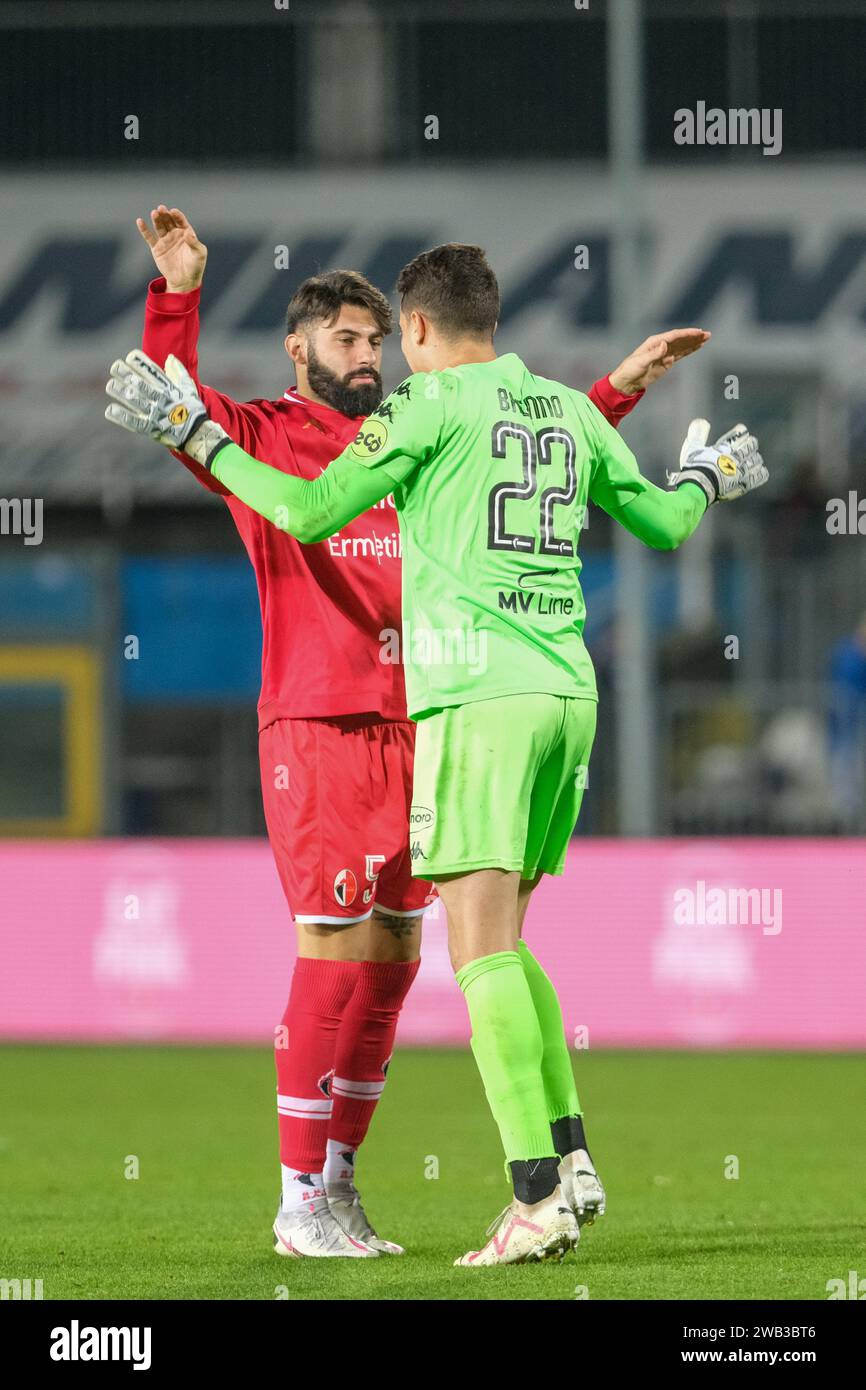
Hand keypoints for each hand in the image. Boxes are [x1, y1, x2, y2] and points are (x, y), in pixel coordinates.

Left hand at [104, 349, 228, 468]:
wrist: (197, 435)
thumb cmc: (192, 411)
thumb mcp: (189, 389)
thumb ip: (179, 373)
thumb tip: (170, 357)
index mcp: (169, 390)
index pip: (153, 373)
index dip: (141, 364)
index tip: (130, 357)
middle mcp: (161, 400)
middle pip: (141, 385)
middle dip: (127, 375)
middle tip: (115, 367)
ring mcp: (155, 415)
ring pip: (135, 401)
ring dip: (121, 393)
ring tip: (111, 385)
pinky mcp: (150, 429)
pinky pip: (134, 422)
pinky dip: (122, 417)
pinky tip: (111, 410)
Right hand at [136, 205, 207, 292]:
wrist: (184, 281)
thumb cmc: (195, 267)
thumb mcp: (199, 254)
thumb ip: (195, 243)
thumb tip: (188, 233)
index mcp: (186, 233)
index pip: (181, 221)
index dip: (177, 216)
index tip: (173, 211)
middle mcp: (175, 234)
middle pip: (169, 221)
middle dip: (165, 214)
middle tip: (161, 208)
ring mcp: (165, 240)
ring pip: (159, 227)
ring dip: (156, 219)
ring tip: (154, 213)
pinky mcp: (156, 248)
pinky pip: (149, 237)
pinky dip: (144, 229)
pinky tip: (140, 221)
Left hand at [608, 328, 709, 393]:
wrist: (627, 381)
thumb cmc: (630, 369)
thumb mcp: (641, 362)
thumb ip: (654, 353)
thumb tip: (665, 344)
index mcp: (655, 342)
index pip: (674, 336)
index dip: (687, 334)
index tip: (698, 332)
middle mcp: (661, 345)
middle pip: (680, 339)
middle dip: (694, 336)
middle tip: (707, 334)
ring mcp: (664, 353)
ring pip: (682, 346)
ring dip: (694, 342)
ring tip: (706, 338)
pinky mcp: (666, 362)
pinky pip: (680, 354)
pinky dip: (689, 350)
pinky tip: (697, 347)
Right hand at [667, 418, 767, 504]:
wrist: (699, 488)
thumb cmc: (695, 469)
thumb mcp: (692, 449)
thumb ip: (697, 434)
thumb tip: (701, 420)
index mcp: (723, 449)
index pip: (736, 436)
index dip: (740, 432)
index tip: (742, 428)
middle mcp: (734, 459)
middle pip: (748, 448)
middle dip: (751, 444)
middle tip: (752, 442)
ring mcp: (740, 472)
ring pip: (755, 461)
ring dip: (755, 458)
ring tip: (756, 458)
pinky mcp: (743, 485)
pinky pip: (757, 478)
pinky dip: (760, 474)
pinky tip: (762, 471)